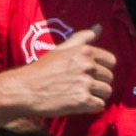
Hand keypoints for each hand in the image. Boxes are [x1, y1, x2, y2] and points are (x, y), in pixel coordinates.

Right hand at [0, 27, 114, 118]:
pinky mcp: (82, 100)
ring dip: (96, 96)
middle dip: (99, 83)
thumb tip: (99, 28)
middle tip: (82, 86)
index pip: (111, 61)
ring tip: (80, 95)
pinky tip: (79, 104)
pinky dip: (92, 107)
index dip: (102, 69)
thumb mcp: (61, 49)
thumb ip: (82, 38)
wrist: (24, 89)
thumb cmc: (41, 69)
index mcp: (84, 51)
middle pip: (109, 78)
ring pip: (106, 92)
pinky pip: (100, 106)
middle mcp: (87, 65)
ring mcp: (85, 83)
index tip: (91, 74)